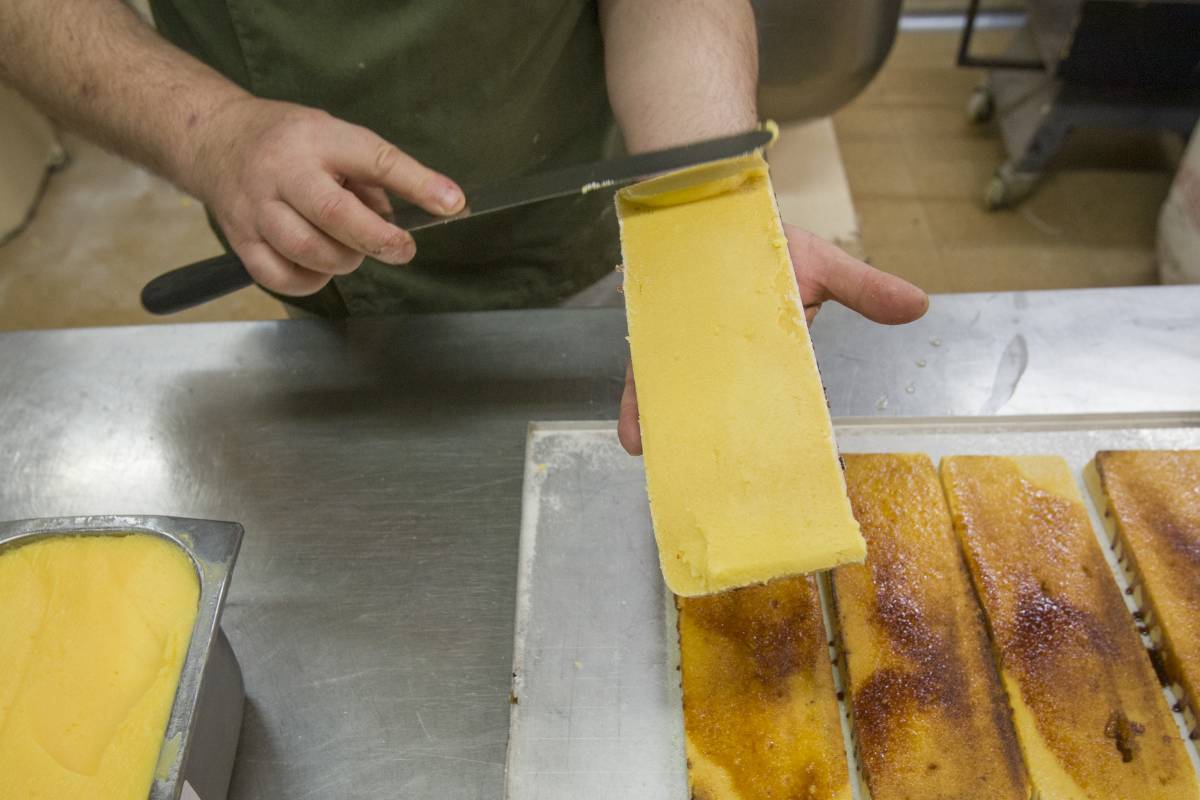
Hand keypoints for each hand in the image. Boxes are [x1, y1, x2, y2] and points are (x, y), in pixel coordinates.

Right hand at [188, 98, 463, 295]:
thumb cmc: (291, 142)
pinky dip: (310, 281)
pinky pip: (281, 277)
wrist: (215, 139)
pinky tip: (320, 266)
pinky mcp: (240, 240)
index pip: (373, 159)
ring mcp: (256, 208)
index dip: (417, 182)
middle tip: (403, 249)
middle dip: (377, 239)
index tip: (452, 203)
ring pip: (307, 251)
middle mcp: (282, 172)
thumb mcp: (336, 137)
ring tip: (351, 250)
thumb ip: (372, 177)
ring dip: (343, 261)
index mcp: (318, 139)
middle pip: (334, 214)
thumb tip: (399, 223)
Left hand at [617, 223, 928, 454]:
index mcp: (772, 353)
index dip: (787, 433)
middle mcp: (730, 363)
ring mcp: (690, 357)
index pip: (781, 401)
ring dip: (680, 438)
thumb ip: (865, 288)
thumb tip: (920, 305)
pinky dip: (638, 410)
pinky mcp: (653, 345)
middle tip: (731, 486)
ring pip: (685, 406)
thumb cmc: (766, 239)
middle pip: (729, 414)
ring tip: (676, 474)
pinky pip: (644, 381)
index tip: (793, 465)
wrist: (712, 206)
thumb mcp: (823, 265)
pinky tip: (634, 441)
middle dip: (730, 448)